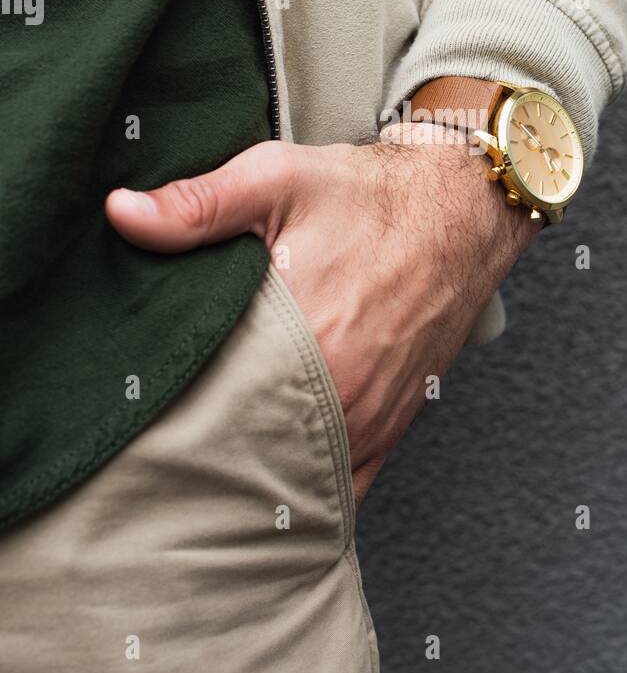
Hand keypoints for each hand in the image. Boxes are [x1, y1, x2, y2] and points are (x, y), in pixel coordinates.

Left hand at [105, 125, 537, 505]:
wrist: (461, 211)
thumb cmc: (369, 195)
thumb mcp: (276, 179)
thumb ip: (196, 204)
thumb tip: (120, 214)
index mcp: (307, 340)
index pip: (212, 405)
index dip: (167, 413)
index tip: (137, 410)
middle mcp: (344, 394)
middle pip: (248, 451)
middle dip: (202, 451)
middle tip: (158, 444)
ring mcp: (370, 420)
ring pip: (292, 478)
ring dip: (250, 472)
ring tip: (201, 468)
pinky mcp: (390, 429)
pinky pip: (343, 490)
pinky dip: (303, 493)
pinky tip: (264, 489)